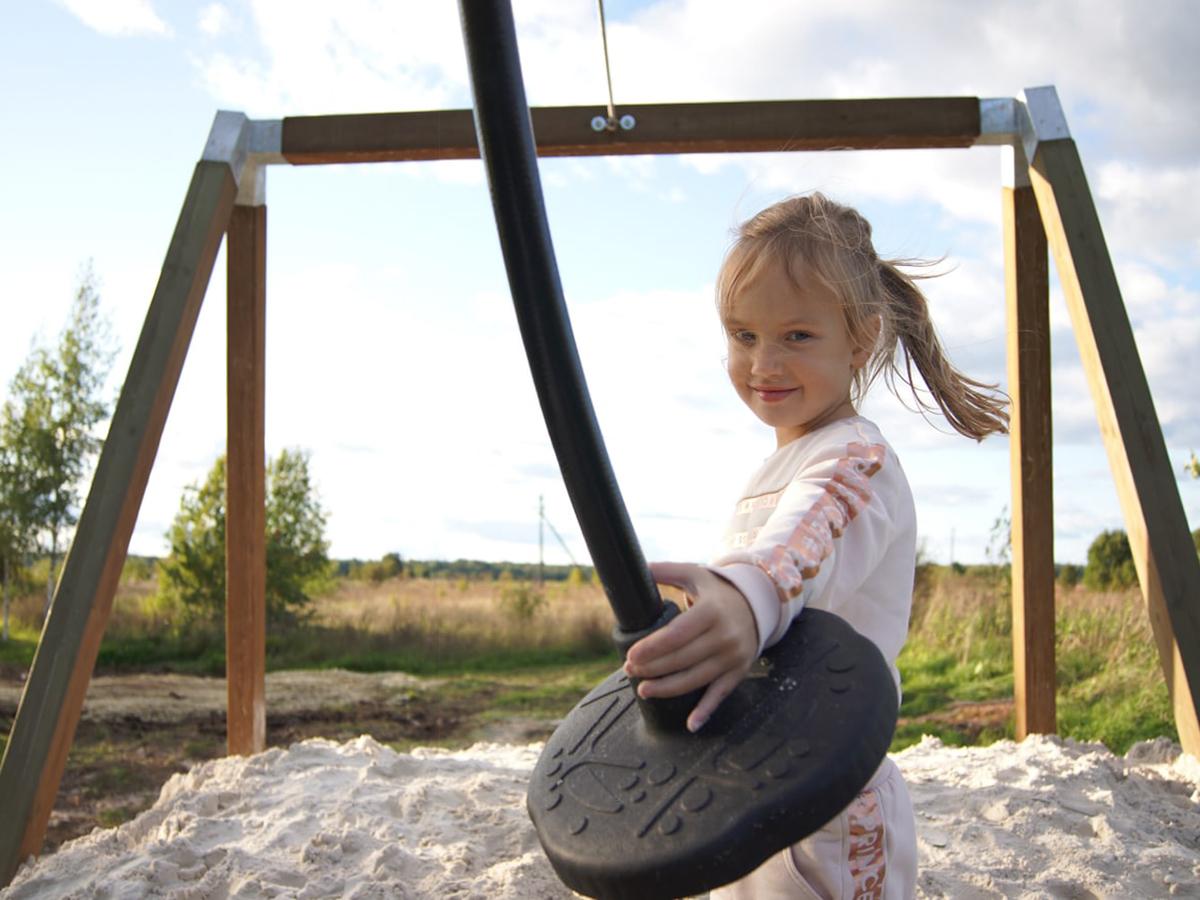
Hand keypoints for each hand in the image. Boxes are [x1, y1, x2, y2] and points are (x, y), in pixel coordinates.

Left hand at [623, 561, 758, 731]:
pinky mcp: (738, 672)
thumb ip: (666, 571)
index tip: (630, 655)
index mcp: (711, 611)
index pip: (677, 634)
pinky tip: (690, 724)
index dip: (652, 648)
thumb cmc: (717, 591)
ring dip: (667, 688)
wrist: (757, 605)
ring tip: (644, 690)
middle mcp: (724, 636)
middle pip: (682, 659)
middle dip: (652, 668)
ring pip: (696, 679)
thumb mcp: (695, 574)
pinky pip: (720, 695)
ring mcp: (733, 657)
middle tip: (629, 670)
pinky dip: (706, 711)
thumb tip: (636, 568)